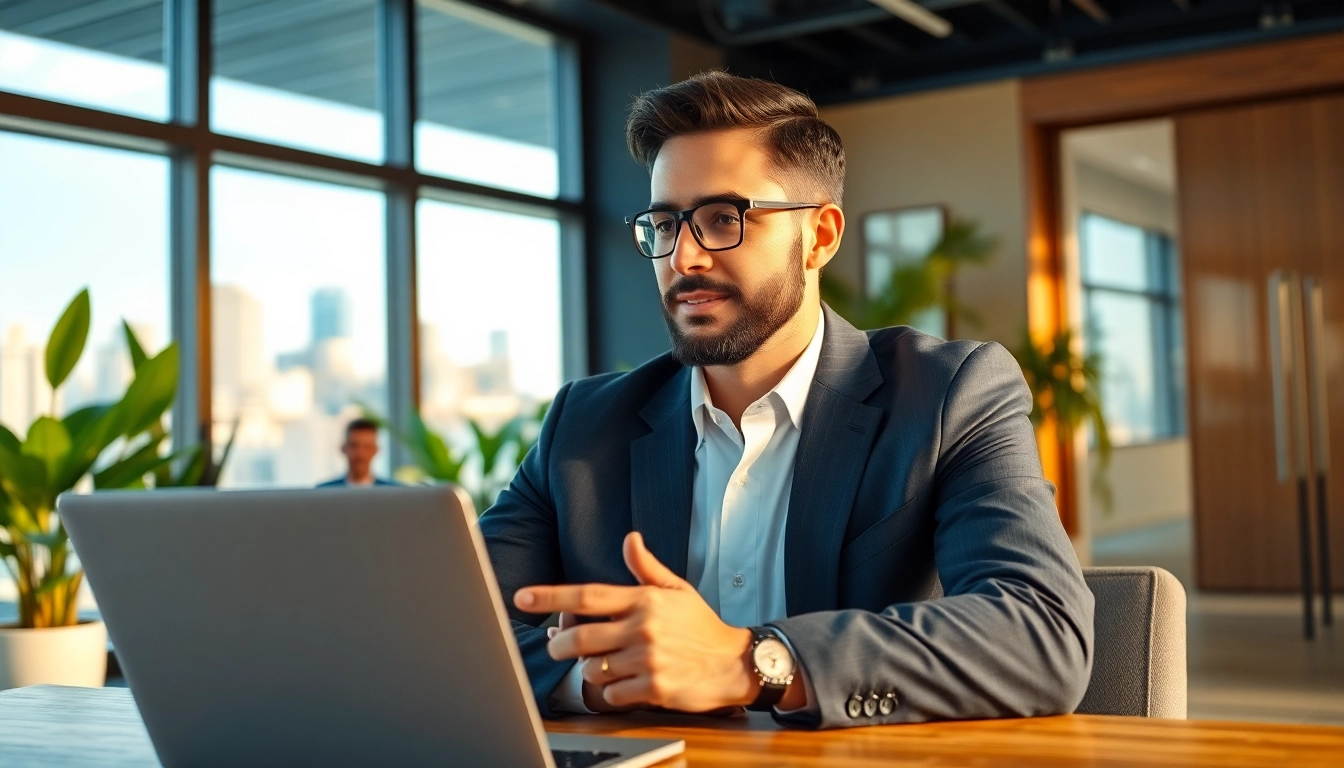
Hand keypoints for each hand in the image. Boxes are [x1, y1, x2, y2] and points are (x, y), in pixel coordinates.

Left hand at [516, 531, 756, 711]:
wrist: (734, 662)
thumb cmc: (700, 626)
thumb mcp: (677, 590)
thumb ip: (647, 568)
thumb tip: (630, 539)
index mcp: (643, 600)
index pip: (587, 596)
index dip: (550, 597)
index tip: (523, 597)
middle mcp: (643, 627)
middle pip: (580, 638)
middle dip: (559, 645)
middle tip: (557, 646)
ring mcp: (648, 659)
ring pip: (592, 669)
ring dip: (591, 669)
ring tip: (607, 664)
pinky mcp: (654, 688)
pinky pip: (611, 694)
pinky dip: (611, 691)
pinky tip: (626, 682)